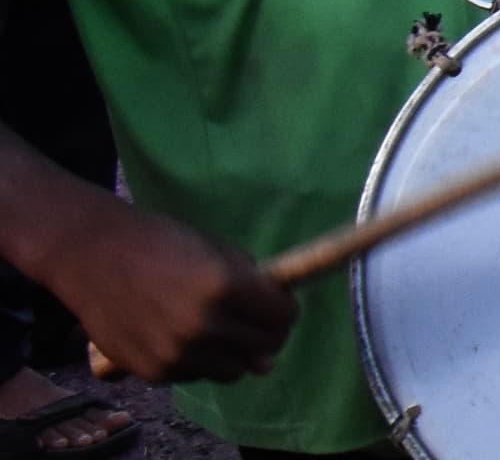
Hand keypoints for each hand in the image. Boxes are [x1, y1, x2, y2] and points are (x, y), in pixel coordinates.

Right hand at [59, 200, 295, 384]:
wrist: (93, 255)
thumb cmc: (161, 243)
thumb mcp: (217, 249)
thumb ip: (253, 285)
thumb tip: (277, 332)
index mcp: (224, 286)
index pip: (282, 317)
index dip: (285, 311)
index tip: (278, 307)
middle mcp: (202, 325)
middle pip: (263, 348)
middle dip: (268, 335)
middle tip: (255, 323)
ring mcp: (176, 353)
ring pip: (233, 371)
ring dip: (236, 354)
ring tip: (222, 333)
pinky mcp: (153, 371)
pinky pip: (196, 375)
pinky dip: (201, 361)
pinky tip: (186, 338)